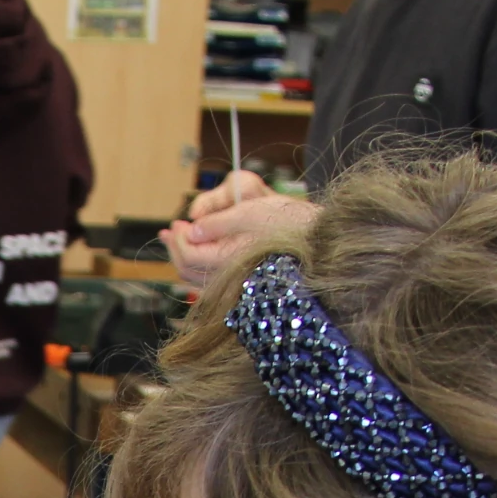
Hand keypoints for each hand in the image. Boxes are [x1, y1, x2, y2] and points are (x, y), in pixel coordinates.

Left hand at [171, 171, 316, 288]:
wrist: (322, 241)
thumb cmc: (292, 223)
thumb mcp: (251, 211)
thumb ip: (217, 222)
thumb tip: (192, 230)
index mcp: (227, 262)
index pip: (187, 256)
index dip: (178, 238)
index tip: (179, 221)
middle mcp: (229, 280)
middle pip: (186, 270)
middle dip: (176, 247)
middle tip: (174, 229)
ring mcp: (236, 286)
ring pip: (196, 278)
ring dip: (184, 256)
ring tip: (180, 238)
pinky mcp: (244, 285)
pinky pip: (211, 281)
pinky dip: (199, 265)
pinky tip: (201, 251)